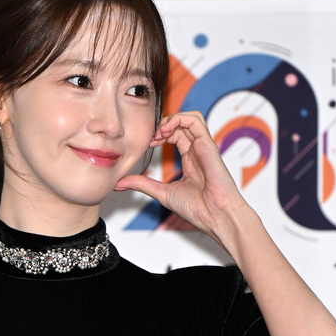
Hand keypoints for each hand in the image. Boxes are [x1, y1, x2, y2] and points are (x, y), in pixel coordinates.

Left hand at [114, 111, 250, 246]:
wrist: (216, 217)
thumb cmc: (197, 209)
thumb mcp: (161, 193)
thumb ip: (142, 184)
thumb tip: (119, 183)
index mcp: (190, 160)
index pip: (175, 135)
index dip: (159, 134)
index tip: (148, 144)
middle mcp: (197, 151)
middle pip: (181, 124)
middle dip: (162, 126)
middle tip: (151, 138)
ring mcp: (204, 147)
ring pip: (190, 118)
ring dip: (171, 119)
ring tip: (159, 132)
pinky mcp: (209, 145)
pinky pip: (196, 120)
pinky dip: (179, 119)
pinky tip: (167, 131)